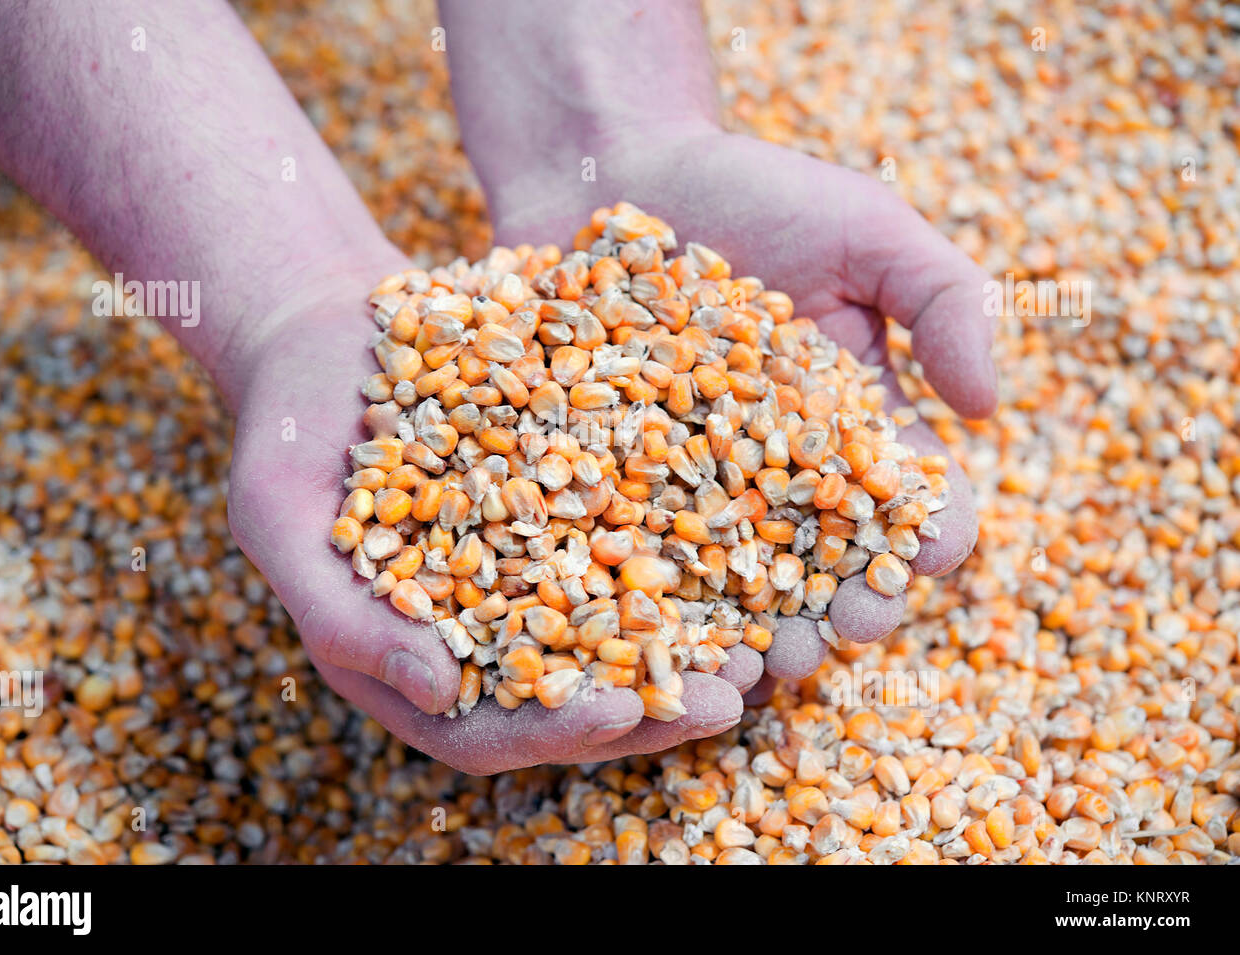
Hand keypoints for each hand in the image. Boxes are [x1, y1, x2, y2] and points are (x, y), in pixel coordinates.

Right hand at [225, 284, 756, 774]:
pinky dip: (691, 546)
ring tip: (768, 639)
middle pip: (576, 693)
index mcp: (409, 661)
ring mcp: (533, 571)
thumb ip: (344, 615)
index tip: (619, 714)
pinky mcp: (570, 506)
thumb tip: (440, 695)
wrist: (326, 331)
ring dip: (694, 641)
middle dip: (654, 704)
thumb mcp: (280, 520)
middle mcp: (483, 631)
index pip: (488, 727)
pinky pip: (635, 535)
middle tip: (731, 696)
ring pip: (620, 628)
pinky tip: (753, 536)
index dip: (554, 728)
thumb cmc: (285, 431)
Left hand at [483, 124, 996, 697]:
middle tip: (842, 634)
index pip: (910, 503)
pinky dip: (654, 606)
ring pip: (735, 590)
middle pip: (827, 568)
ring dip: (754, 635)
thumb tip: (988, 409)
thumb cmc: (753, 193)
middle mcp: (780, 480)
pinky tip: (657, 636)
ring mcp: (694, 493)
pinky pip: (637, 560)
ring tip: (756, 663)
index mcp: (855, 432)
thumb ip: (945, 300)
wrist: (614, 173)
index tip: (931, 552)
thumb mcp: (867, 227)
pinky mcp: (616, 492)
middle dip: (844, 610)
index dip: (931, 536)